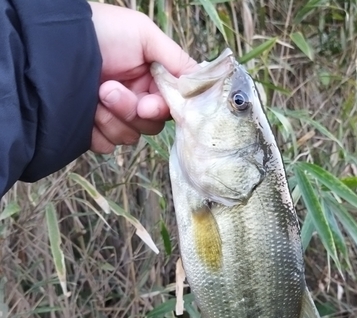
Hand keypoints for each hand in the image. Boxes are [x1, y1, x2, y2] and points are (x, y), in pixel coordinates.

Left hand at [89, 2, 196, 153]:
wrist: (55, 43)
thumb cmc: (101, 32)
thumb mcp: (145, 35)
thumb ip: (178, 61)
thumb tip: (200, 85)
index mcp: (151, 82)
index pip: (170, 109)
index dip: (161, 111)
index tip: (148, 105)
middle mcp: (136, 100)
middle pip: (151, 126)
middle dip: (130, 111)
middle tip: (109, 90)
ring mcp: (115, 117)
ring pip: (130, 138)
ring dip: (112, 118)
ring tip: (95, 94)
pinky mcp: (94, 131)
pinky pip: (107, 146)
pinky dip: (97, 132)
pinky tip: (87, 112)